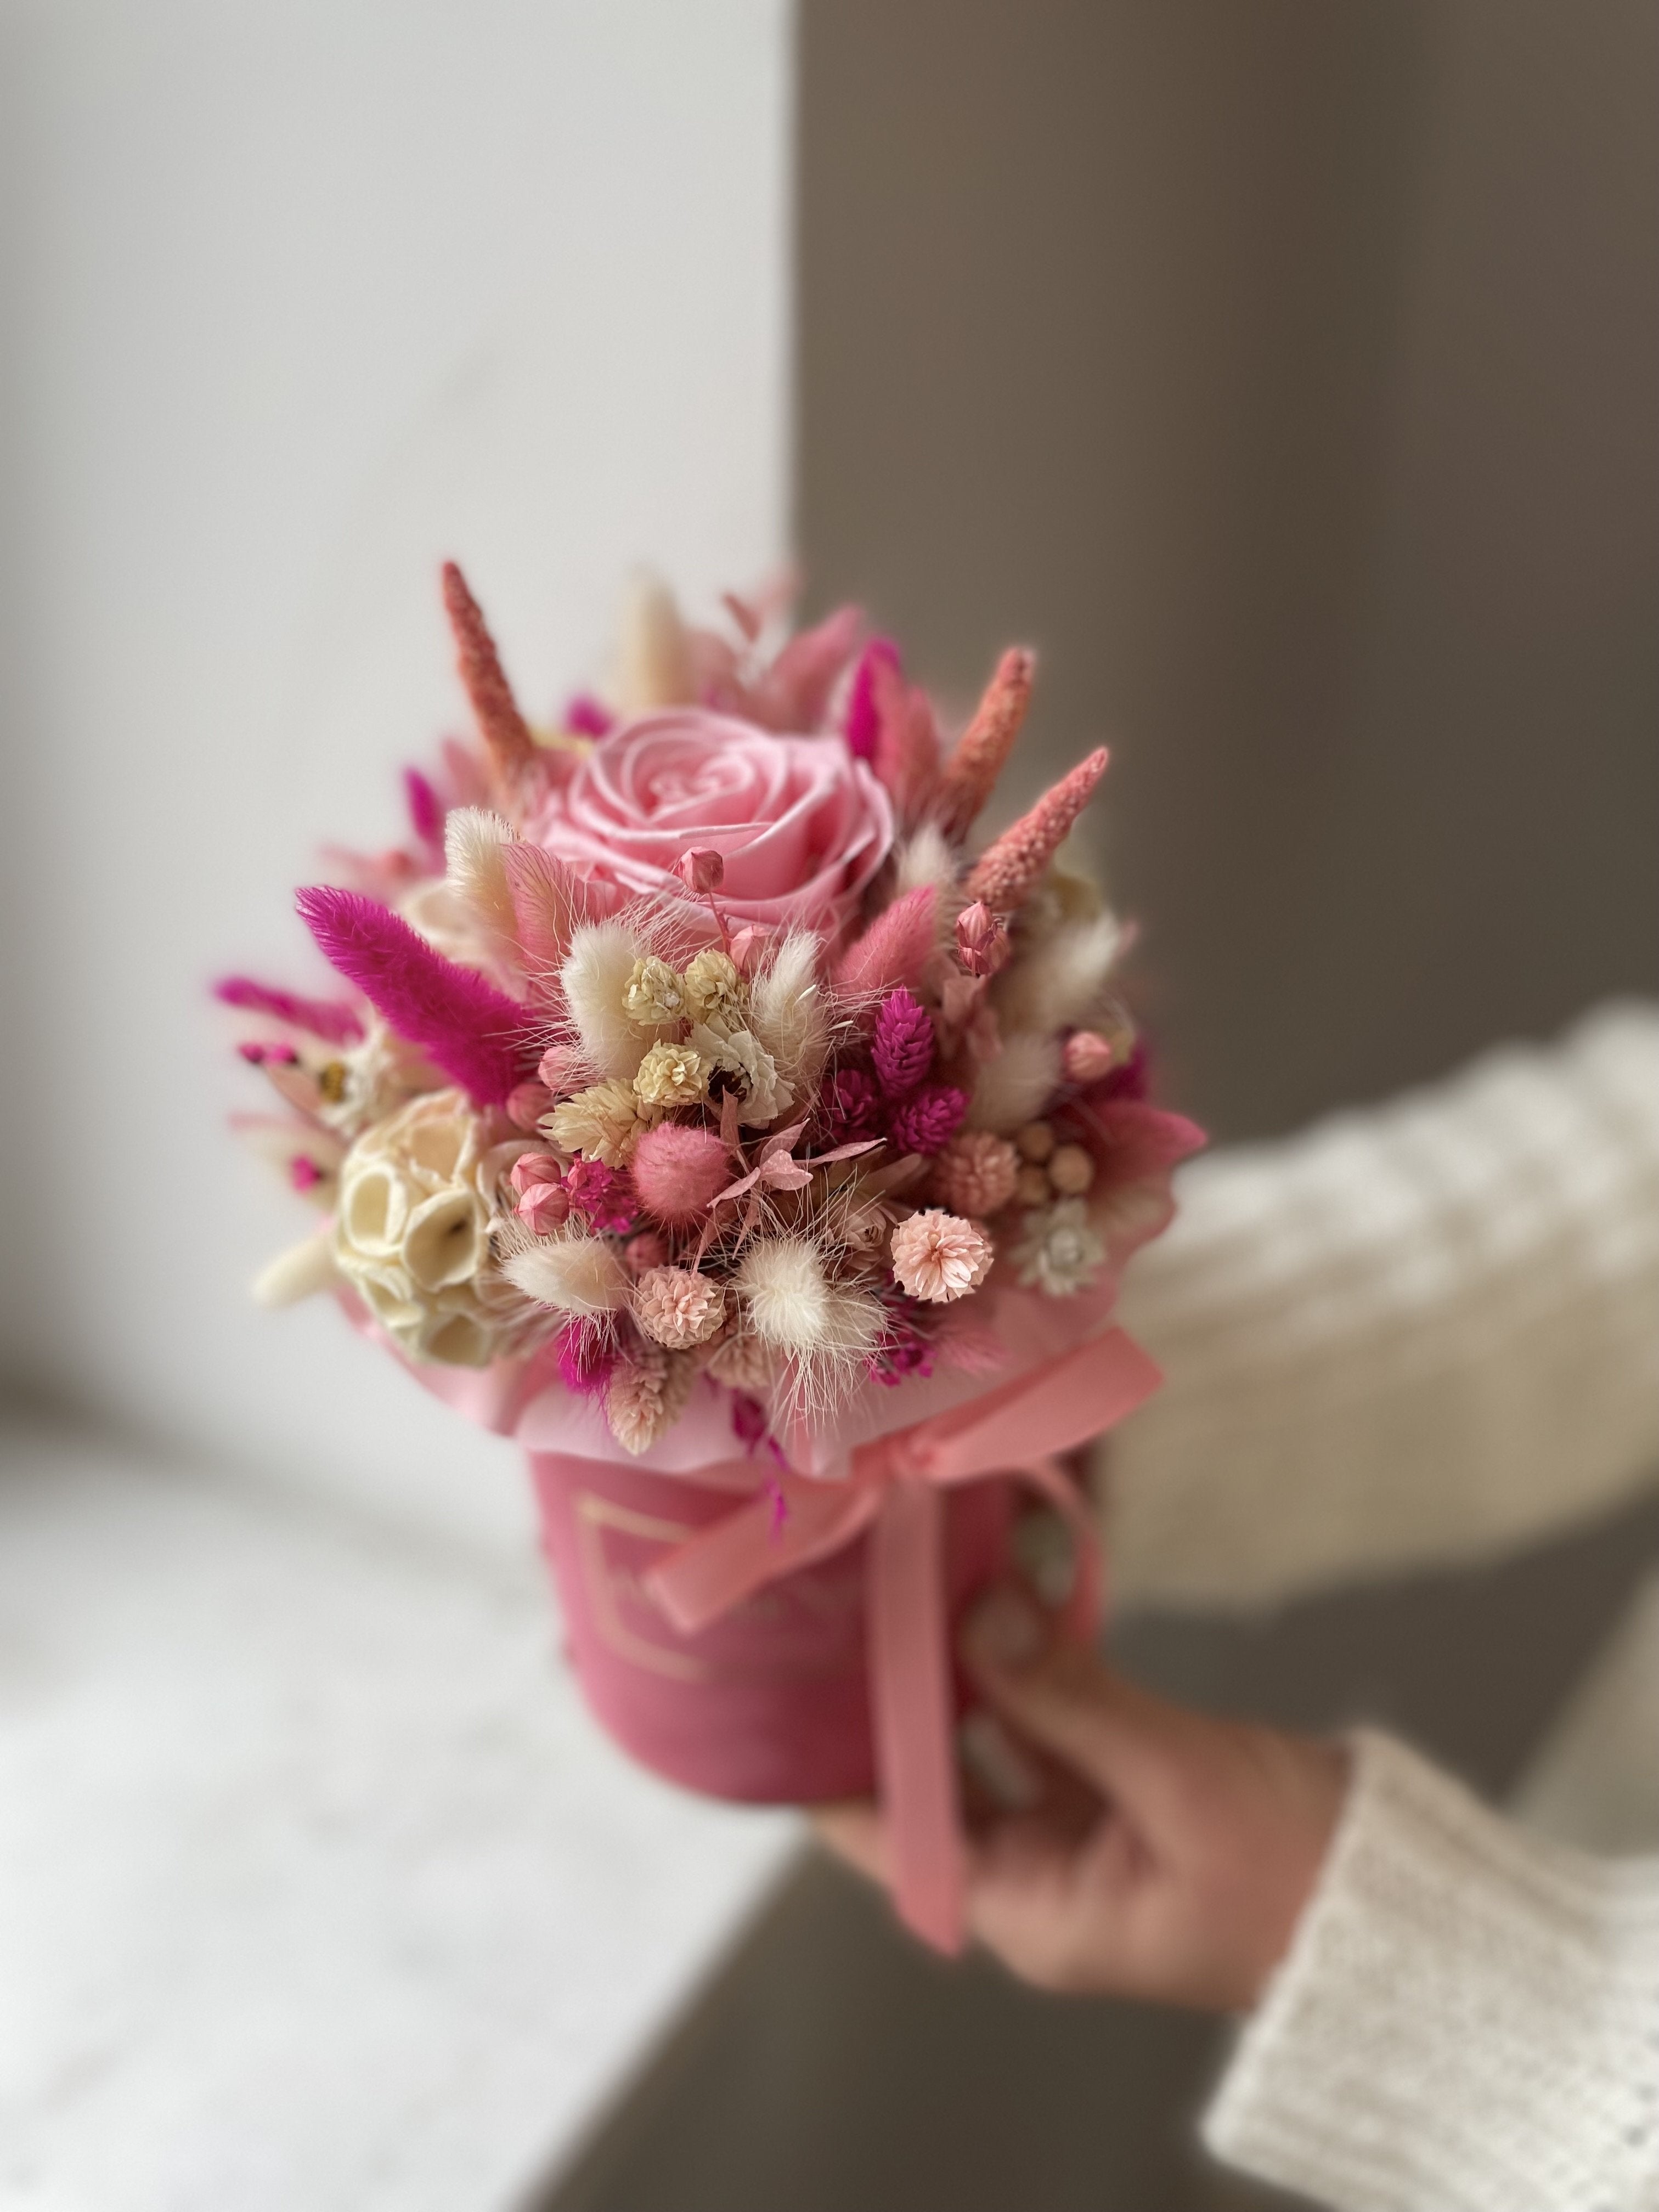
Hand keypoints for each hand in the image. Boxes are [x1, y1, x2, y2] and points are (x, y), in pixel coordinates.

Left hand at [817, 1583, 1347, 2009]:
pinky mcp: (1126, 1793)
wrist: (1412, 1908)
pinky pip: (1055, 1724)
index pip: (893, 1837)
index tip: (807, 1673)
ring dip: (966, 1663)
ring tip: (918, 1574)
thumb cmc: (1297, 1872)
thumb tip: (979, 1613)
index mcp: (1033, 1912)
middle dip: (901, 1692)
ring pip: (993, 1740)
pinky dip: (1033, 1665)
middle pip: (933, 1782)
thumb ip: (1068, 1696)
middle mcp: (1040, 1880)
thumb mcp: (1175, 1776)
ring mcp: (1083, 1836)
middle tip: (860, 1595)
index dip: (840, 1761)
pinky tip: (1005, 1591)